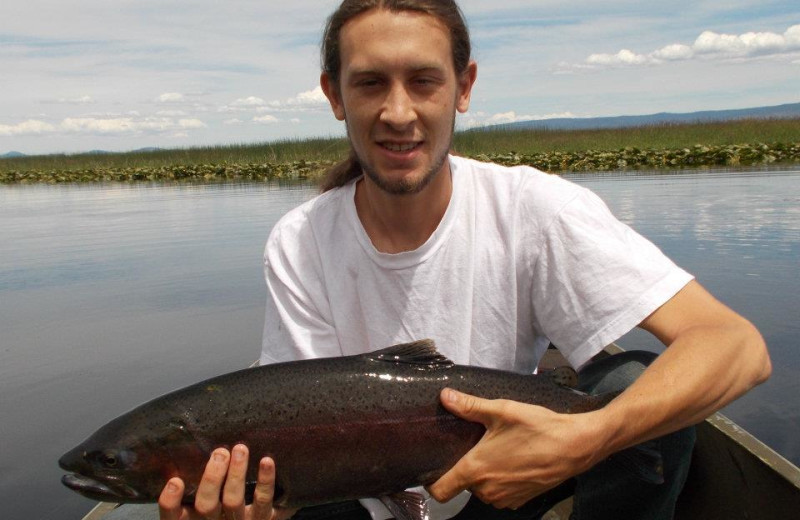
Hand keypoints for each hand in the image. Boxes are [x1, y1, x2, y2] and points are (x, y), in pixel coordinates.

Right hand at [158, 444, 296, 519]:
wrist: (250, 517)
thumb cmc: (222, 501)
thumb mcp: (203, 496)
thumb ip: (195, 476)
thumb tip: (185, 441)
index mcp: (192, 519)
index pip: (173, 517)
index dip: (170, 502)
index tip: (175, 481)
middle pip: (206, 506)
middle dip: (212, 478)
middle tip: (220, 453)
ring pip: (234, 502)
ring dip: (236, 474)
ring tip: (240, 449)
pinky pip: (264, 502)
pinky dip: (265, 481)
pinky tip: (266, 461)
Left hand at [427, 388, 601, 509]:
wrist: (575, 446)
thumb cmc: (539, 428)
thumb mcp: (502, 411)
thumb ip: (470, 406)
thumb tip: (445, 396)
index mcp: (476, 469)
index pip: (440, 491)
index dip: (432, 481)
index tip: (434, 467)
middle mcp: (487, 490)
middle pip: (462, 485)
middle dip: (466, 466)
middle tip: (477, 444)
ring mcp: (505, 498)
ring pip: (482, 489)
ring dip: (485, 474)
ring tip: (498, 449)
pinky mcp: (520, 499)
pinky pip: (500, 493)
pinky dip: (502, 480)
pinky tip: (513, 459)